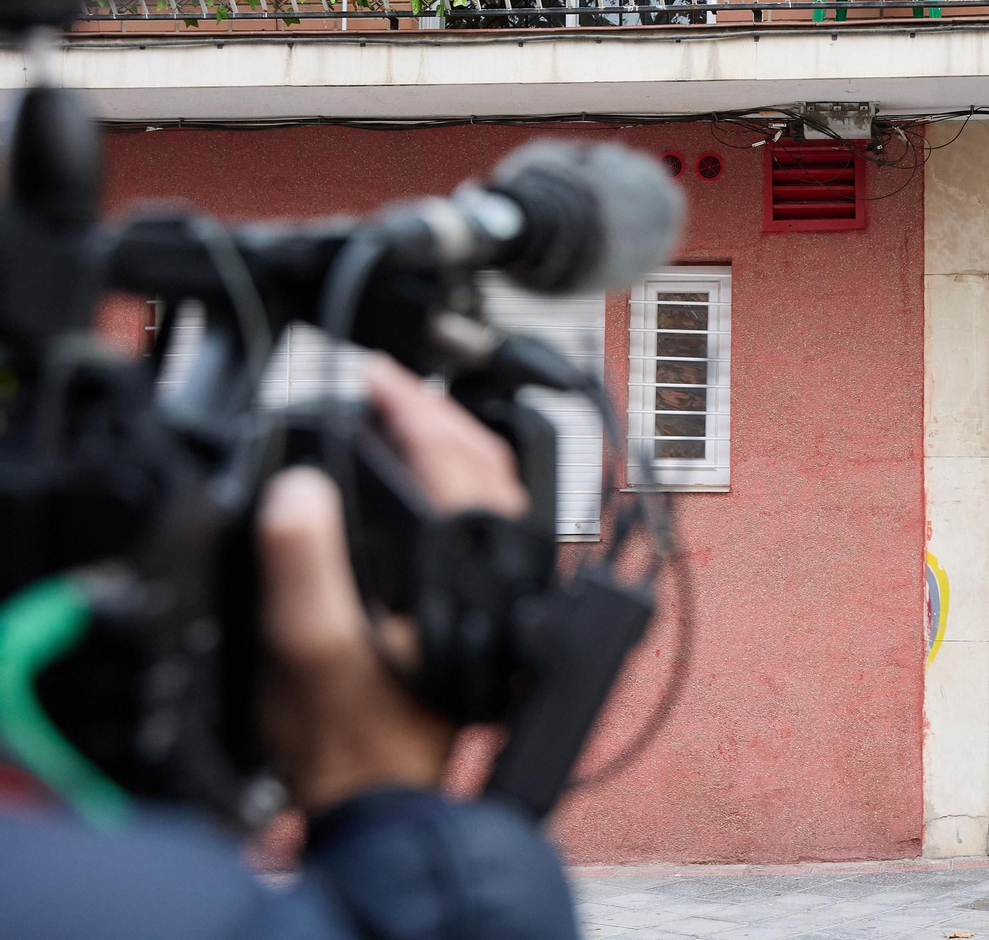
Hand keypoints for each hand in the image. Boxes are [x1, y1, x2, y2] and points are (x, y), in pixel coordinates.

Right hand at [256, 355, 530, 812]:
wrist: (378, 801)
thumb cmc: (351, 739)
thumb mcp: (307, 647)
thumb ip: (302, 562)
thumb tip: (300, 486)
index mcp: (468, 574)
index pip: (453, 460)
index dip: (409, 405)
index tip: (370, 372)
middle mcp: (501, 577)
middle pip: (489, 463)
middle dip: (437, 409)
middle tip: (385, 382)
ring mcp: (502, 592)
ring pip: (498, 489)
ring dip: (454, 441)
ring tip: (403, 413)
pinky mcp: (489, 609)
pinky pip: (487, 522)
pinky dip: (460, 482)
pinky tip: (422, 484)